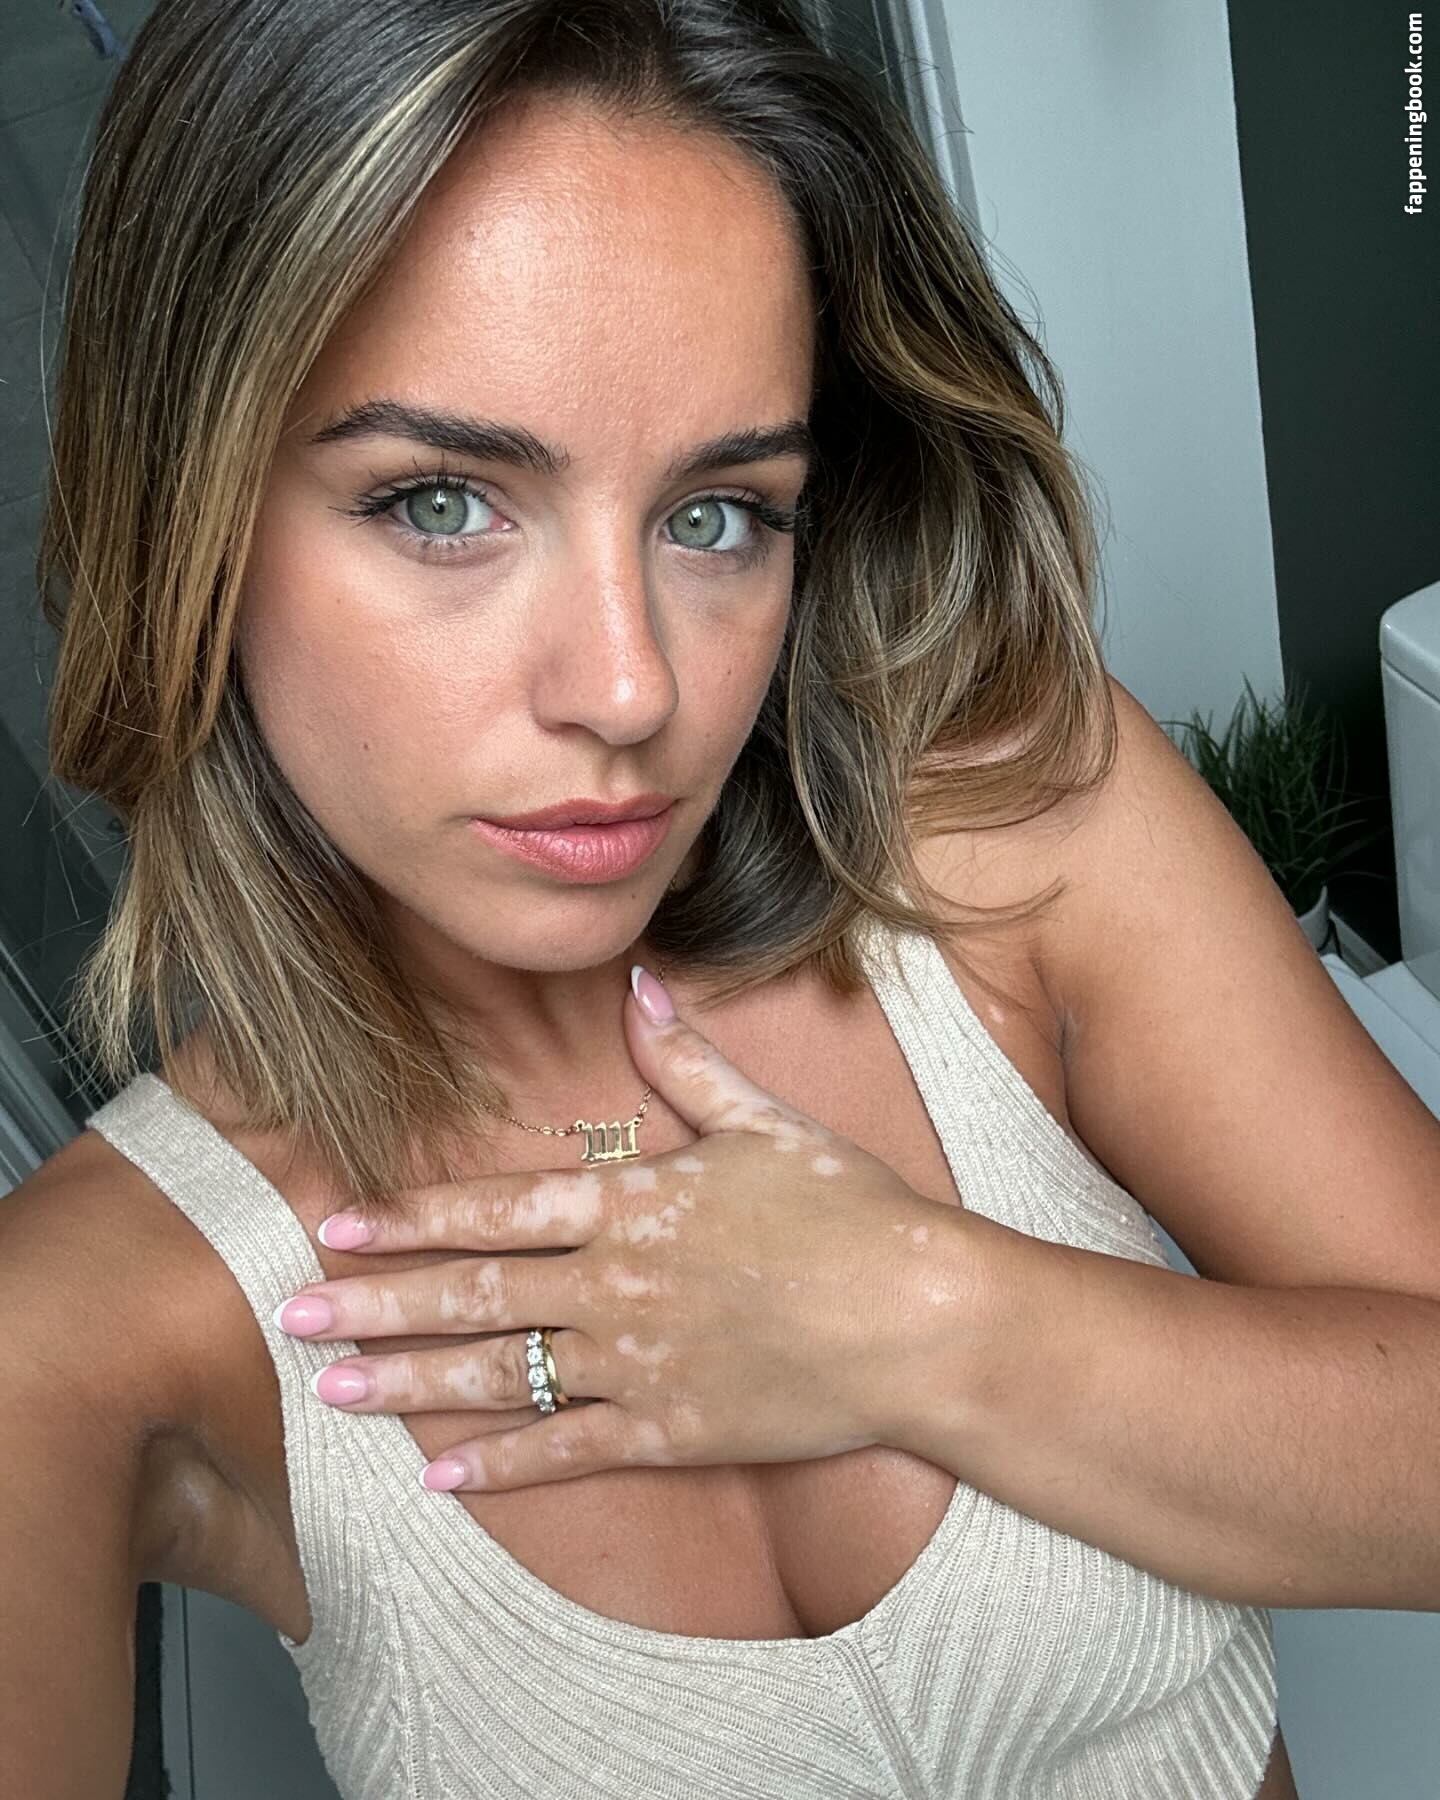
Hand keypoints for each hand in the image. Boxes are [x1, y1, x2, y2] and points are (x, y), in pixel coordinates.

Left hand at [276, 966, 974, 1490]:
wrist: (922, 1318)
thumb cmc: (851, 1211)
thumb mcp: (768, 1121)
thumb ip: (690, 1061)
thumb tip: (642, 984)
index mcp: (631, 1203)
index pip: (494, 1211)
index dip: (409, 1219)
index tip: (338, 1228)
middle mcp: (615, 1283)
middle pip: (473, 1295)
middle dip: (376, 1307)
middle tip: (294, 1321)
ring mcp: (637, 1362)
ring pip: (501, 1374)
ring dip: (411, 1385)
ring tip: (336, 1397)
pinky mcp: (670, 1429)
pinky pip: (567, 1451)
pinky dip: (501, 1466)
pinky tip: (441, 1480)